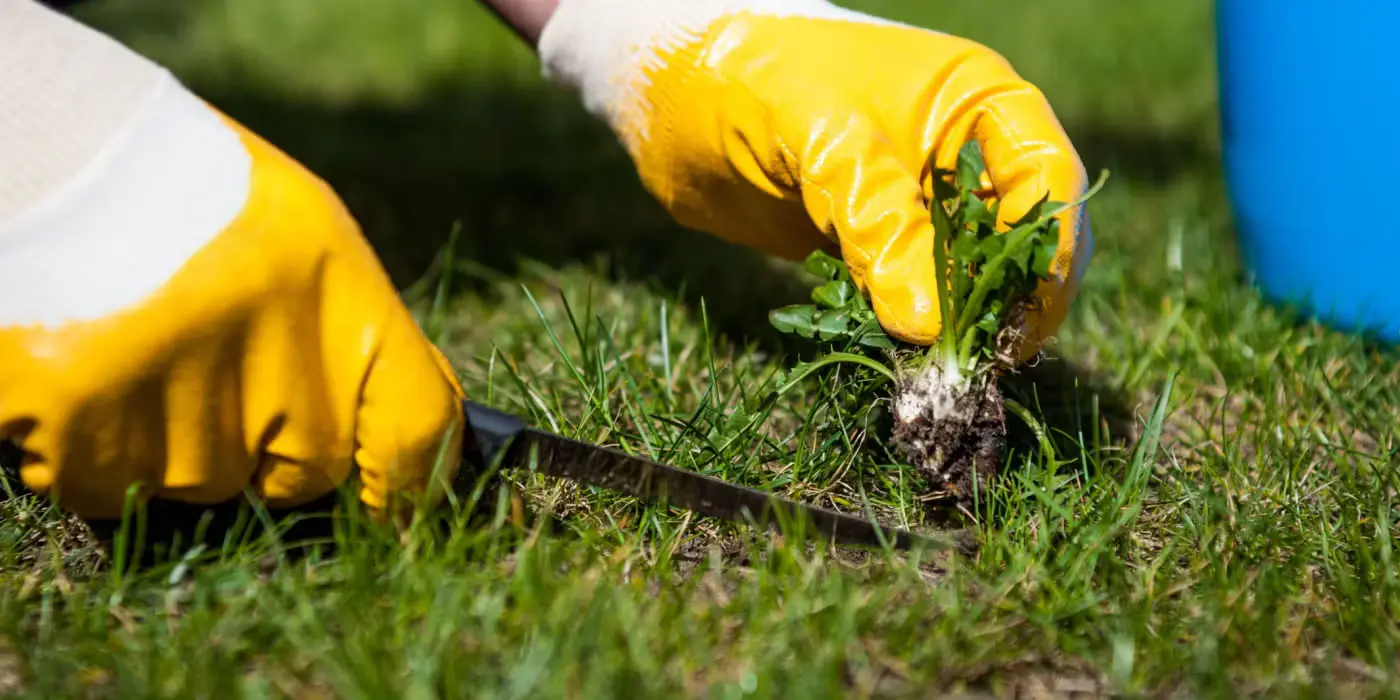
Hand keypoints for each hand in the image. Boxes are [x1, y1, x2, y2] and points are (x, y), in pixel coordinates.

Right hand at [0, 75, 465, 526]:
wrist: (47, 151)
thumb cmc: (183, 188)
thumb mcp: (304, 235)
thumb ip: (353, 338)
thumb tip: (408, 443)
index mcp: (338, 296)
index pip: (415, 427)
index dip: (414, 481)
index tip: (396, 505)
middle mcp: (272, 358)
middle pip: (303, 471)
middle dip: (270, 443)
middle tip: (214, 362)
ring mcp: (177, 400)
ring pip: (200, 481)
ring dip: (171, 438)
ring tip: (137, 344)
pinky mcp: (84, 425)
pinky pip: (106, 484)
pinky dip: (92, 446)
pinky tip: (87, 368)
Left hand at [538, 0, 1091, 355]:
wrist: (668, 90)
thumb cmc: (748, 79)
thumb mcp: (819, 138)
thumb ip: (878, 219)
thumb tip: (928, 326)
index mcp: (977, 101)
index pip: (1048, 182)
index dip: (1045, 255)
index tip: (1017, 323)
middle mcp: (964, 153)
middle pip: (1025, 241)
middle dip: (1007, 302)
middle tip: (970, 363)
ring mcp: (922, 201)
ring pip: (973, 278)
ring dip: (960, 326)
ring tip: (931, 370)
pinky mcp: (879, 241)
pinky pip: (917, 296)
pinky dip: (911, 329)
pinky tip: (893, 355)